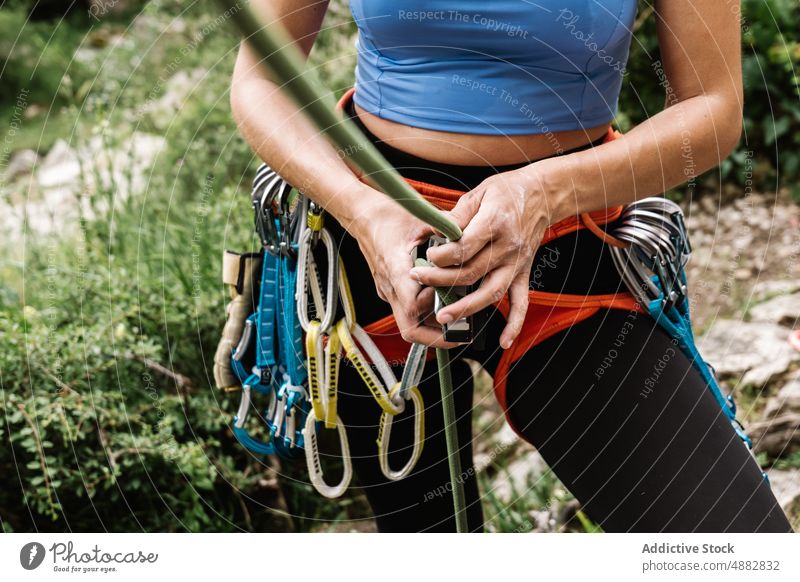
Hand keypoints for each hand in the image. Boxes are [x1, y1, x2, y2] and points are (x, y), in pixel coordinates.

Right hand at [349, 193, 459, 347]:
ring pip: (409, 323)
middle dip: (436, 338)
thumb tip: (470, 235)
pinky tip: (444, 300)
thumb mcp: (420, 218)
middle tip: (463, 333)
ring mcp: (388, 290)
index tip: (453, 297)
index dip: (436, 308)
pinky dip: (426, 312)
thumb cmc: (388, 214)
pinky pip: (407, 309)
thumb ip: (446, 229)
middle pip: (410, 329)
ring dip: (433, 326)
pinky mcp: (389, 289)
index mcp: (396, 270)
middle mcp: (390, 286)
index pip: (414, 306)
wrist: (360, 213)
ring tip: (459, 319)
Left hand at [410, 166, 557, 348]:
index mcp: (495, 223)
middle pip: (472, 272)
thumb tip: (436, 233)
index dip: (443, 256)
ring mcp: (516, 263)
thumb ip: (457, 215)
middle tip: (419, 279)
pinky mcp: (523, 273)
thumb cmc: (506, 192)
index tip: (427, 258)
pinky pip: (521, 302)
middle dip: (442, 279)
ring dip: (467, 307)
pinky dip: (514, 324)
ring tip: (444, 317)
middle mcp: (508, 247)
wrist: (543, 194)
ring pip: (491, 291)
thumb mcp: (478, 193)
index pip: (465, 247)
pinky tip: (503, 342)